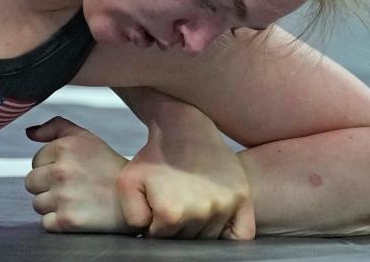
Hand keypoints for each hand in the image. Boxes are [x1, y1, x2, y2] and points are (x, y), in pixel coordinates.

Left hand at [24, 116, 137, 233]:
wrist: (134, 200)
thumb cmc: (106, 165)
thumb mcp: (84, 137)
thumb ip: (55, 127)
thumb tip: (29, 132)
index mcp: (64, 147)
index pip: (36, 161)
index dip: (50, 166)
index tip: (71, 171)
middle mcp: (61, 171)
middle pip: (31, 182)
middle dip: (46, 186)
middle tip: (70, 187)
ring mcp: (63, 197)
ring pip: (37, 204)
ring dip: (52, 205)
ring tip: (75, 200)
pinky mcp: (67, 221)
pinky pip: (46, 223)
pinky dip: (58, 222)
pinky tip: (76, 213)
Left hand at [120, 118, 255, 239]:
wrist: (184, 129)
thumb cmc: (154, 157)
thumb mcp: (127, 182)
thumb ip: (133, 217)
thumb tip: (149, 235)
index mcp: (171, 213)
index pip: (162, 239)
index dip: (155, 226)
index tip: (156, 209)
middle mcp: (201, 212)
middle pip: (187, 240)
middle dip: (177, 228)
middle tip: (173, 203)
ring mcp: (224, 206)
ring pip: (210, 238)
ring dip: (200, 228)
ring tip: (190, 203)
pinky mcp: (242, 198)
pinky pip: (242, 235)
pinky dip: (230, 236)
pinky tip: (217, 224)